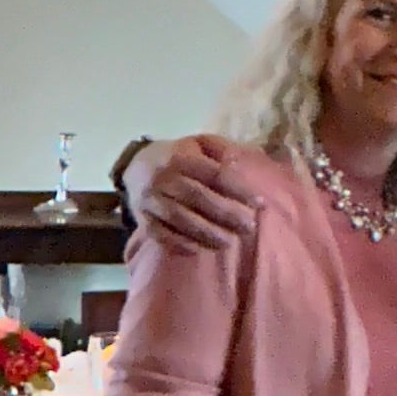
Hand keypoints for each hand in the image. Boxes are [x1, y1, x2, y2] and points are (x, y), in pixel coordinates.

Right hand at [129, 133, 257, 254]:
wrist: (136, 167)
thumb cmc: (178, 158)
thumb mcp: (197, 146)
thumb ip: (220, 153)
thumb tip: (244, 163)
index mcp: (180, 157)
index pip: (214, 175)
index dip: (239, 190)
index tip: (260, 204)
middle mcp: (162, 178)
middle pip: (197, 197)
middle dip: (226, 214)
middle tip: (249, 227)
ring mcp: (150, 200)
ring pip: (180, 218)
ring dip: (207, 233)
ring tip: (229, 242)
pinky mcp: (142, 219)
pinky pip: (162, 235)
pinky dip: (182, 243)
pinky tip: (202, 249)